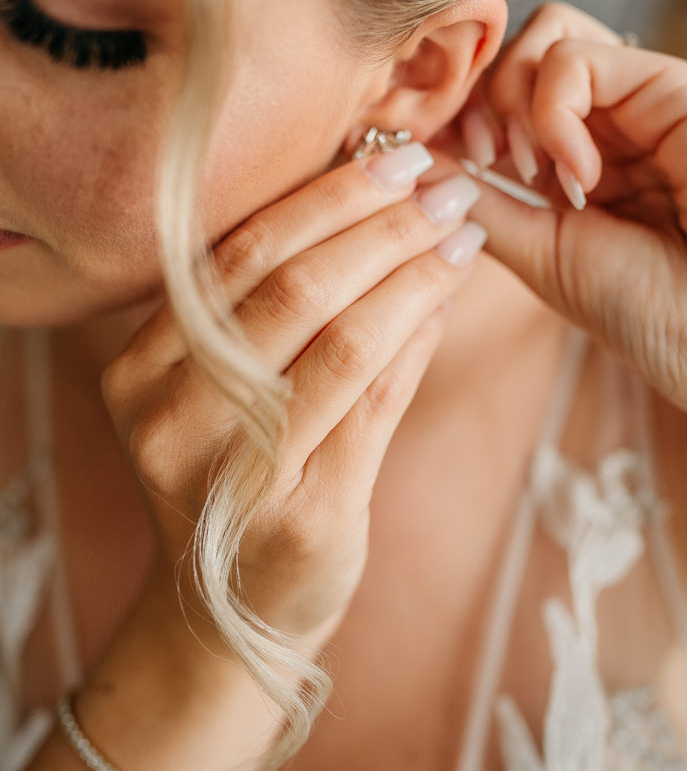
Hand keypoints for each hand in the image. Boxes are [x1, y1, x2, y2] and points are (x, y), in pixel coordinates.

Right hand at [101, 147, 484, 641]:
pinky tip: (448, 300)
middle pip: (291, 290)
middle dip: (380, 226)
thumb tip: (376, 202)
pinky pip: (375, 406)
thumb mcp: (228, 388)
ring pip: (341, 342)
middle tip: (442, 186)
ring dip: (413, 276)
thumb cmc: (236, 475)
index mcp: (141, 368)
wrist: (228, 612)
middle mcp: (171, 416)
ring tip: (460, 232)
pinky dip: (418, 341)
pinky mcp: (300, 515)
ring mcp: (231, 472)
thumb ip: (281, 307)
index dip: (325, 199)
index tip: (392, 158)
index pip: (239, 254)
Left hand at [449, 1, 686, 458]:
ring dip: (513, 98)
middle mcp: (611, 123)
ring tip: (534, 170)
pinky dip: (553, 109)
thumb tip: (411, 158)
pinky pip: (579, 57)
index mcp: (580, 162)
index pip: (498, 95)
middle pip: (515, 53)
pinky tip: (579, 172)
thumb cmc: (665, 316)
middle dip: (478, 102)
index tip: (449, 168)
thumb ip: (481, 202)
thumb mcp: (544, 256)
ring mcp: (645, 101)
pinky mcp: (678, 87)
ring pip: (544, 36)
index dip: (457, 116)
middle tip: (490, 165)